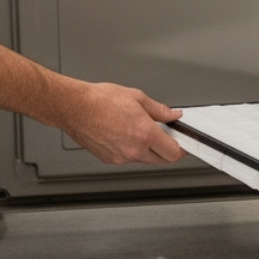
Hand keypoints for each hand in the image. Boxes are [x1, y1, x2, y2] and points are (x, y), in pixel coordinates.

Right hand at [50, 81, 184, 165]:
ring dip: (150, 150)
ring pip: (145, 160)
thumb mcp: (136, 97)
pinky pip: (129, 159)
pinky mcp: (110, 160)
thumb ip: (159, 110)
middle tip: (167, 137)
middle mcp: (134, 150)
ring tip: (141, 130)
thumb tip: (172, 115)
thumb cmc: (99, 100)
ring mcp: (121, 157)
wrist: (74, 108)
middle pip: (162, 160)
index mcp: (144, 133)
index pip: (174, 152)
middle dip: (168, 151)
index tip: (184, 143)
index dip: (183, 149)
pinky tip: (126, 135)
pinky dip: (133, 150)